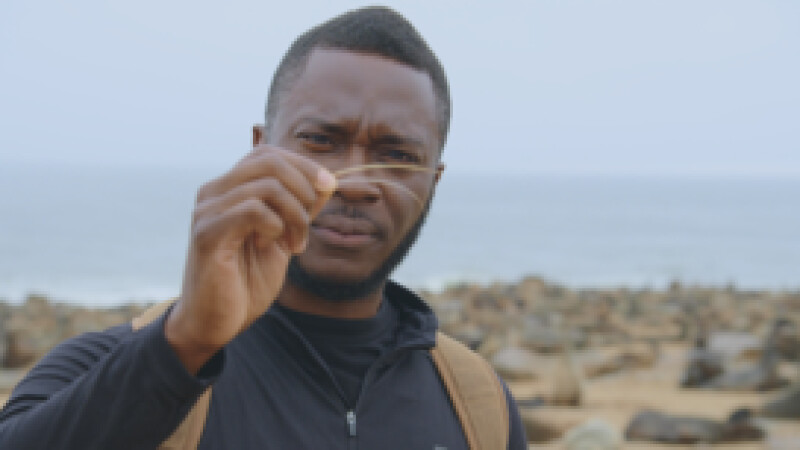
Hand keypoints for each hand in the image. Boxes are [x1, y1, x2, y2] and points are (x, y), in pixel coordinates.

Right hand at [165, 145, 336, 372]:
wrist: (215, 322)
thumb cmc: (245, 281)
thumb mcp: (283, 238)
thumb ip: (300, 209)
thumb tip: (328, 181)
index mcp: (229, 189)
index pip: (267, 153)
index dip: (303, 165)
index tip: (328, 188)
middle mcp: (213, 192)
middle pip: (268, 160)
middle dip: (304, 186)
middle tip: (311, 218)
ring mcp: (207, 211)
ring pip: (267, 186)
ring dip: (295, 215)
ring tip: (294, 243)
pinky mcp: (208, 233)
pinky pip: (254, 210)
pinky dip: (275, 227)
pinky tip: (271, 246)